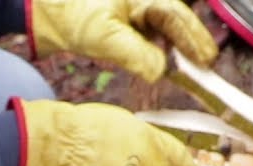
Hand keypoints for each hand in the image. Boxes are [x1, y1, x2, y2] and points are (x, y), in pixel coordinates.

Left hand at [30, 0, 217, 82]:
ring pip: (166, 30)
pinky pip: (151, 38)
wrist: (46, 14)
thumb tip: (161, 71)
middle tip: (207, 66)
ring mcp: (134, 13)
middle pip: (176, 21)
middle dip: (192, 43)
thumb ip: (136, 54)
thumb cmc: (73, 15)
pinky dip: (160, 51)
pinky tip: (165, 65)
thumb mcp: (105, 37)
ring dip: (178, 49)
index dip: (195, 38)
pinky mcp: (126, 26)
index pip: (177, 16)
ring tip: (192, 68)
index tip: (207, 59)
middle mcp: (143, 2)